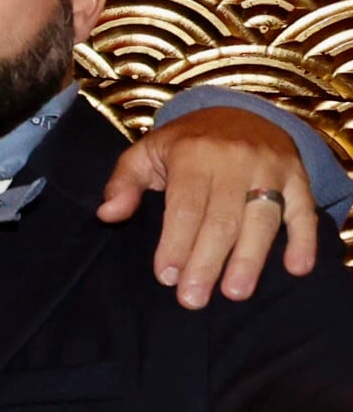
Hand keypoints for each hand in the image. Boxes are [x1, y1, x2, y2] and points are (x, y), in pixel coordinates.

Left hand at [96, 106, 323, 309]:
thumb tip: (107, 214)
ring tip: (235, 292)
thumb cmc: (185, 144)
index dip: (175, 243)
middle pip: (222, 218)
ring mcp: (271, 168)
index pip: (185, 205)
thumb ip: (123, 182)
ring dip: (250, 259)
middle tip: (193, 299)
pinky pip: (304, 210)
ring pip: (262, 218)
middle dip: (207, 262)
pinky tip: (296, 268)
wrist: (241, 113)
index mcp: (194, 154)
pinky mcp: (298, 178)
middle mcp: (236, 159)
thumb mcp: (146, 152)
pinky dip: (304, 240)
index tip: (166, 277)